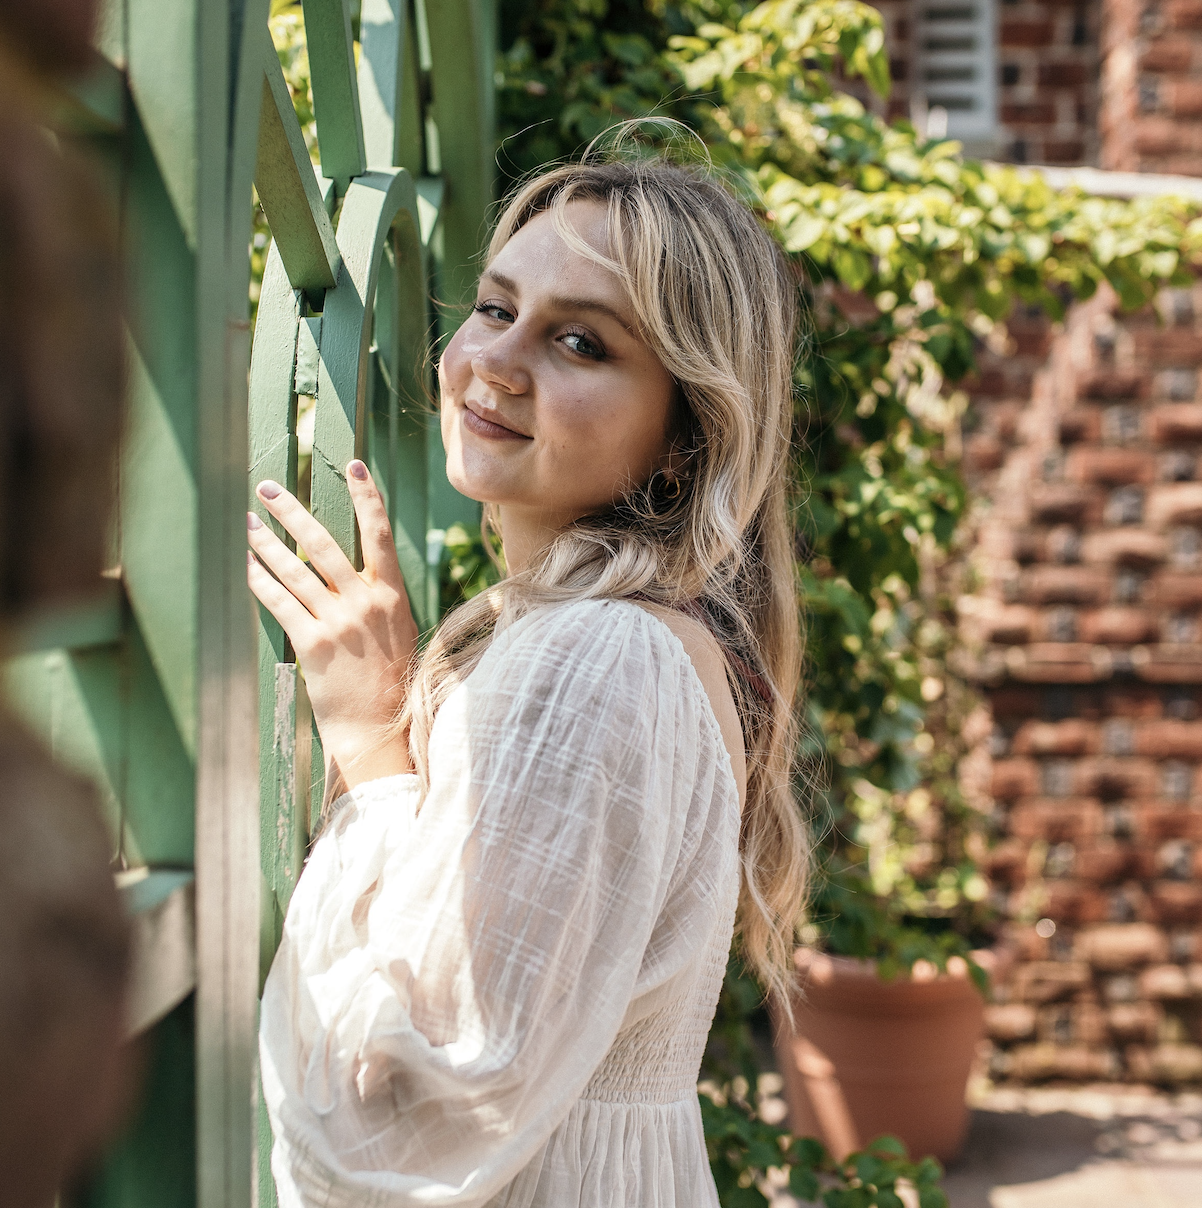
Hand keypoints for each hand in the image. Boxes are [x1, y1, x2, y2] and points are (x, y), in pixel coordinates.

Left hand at [247, 460, 416, 788]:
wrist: (379, 727)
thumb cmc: (390, 680)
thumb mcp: (397, 631)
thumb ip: (377, 598)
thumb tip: (352, 569)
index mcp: (391, 595)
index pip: (379, 534)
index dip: (367, 496)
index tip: (353, 465)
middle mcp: (365, 603)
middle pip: (323, 543)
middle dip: (292, 511)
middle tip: (268, 488)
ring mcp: (338, 622)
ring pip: (294, 570)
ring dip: (266, 543)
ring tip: (249, 524)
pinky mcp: (312, 644)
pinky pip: (279, 602)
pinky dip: (260, 581)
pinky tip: (247, 566)